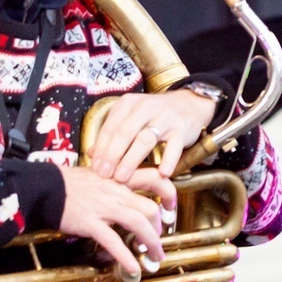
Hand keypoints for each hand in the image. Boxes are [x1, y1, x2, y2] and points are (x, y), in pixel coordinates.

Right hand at [58, 164, 175, 280]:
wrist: (41, 186)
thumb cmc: (65, 182)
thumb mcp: (95, 174)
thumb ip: (112, 181)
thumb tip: (125, 190)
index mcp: (119, 177)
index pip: (154, 178)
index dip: (168, 193)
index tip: (171, 207)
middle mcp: (116, 191)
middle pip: (150, 208)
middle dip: (160, 227)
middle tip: (160, 238)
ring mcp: (104, 207)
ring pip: (139, 223)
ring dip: (152, 243)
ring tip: (155, 257)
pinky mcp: (90, 223)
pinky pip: (113, 241)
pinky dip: (125, 256)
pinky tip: (132, 268)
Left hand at [87, 89, 216, 182]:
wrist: (190, 104)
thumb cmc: (155, 115)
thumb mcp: (132, 118)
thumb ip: (112, 134)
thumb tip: (91, 155)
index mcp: (129, 104)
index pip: (110, 128)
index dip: (102, 149)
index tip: (96, 168)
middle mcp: (145, 107)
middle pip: (124, 133)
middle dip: (112, 156)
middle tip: (105, 175)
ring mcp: (165, 118)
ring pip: (145, 140)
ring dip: (131, 160)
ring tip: (122, 177)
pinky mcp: (182, 129)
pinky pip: (174, 146)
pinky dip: (168, 160)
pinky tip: (162, 173)